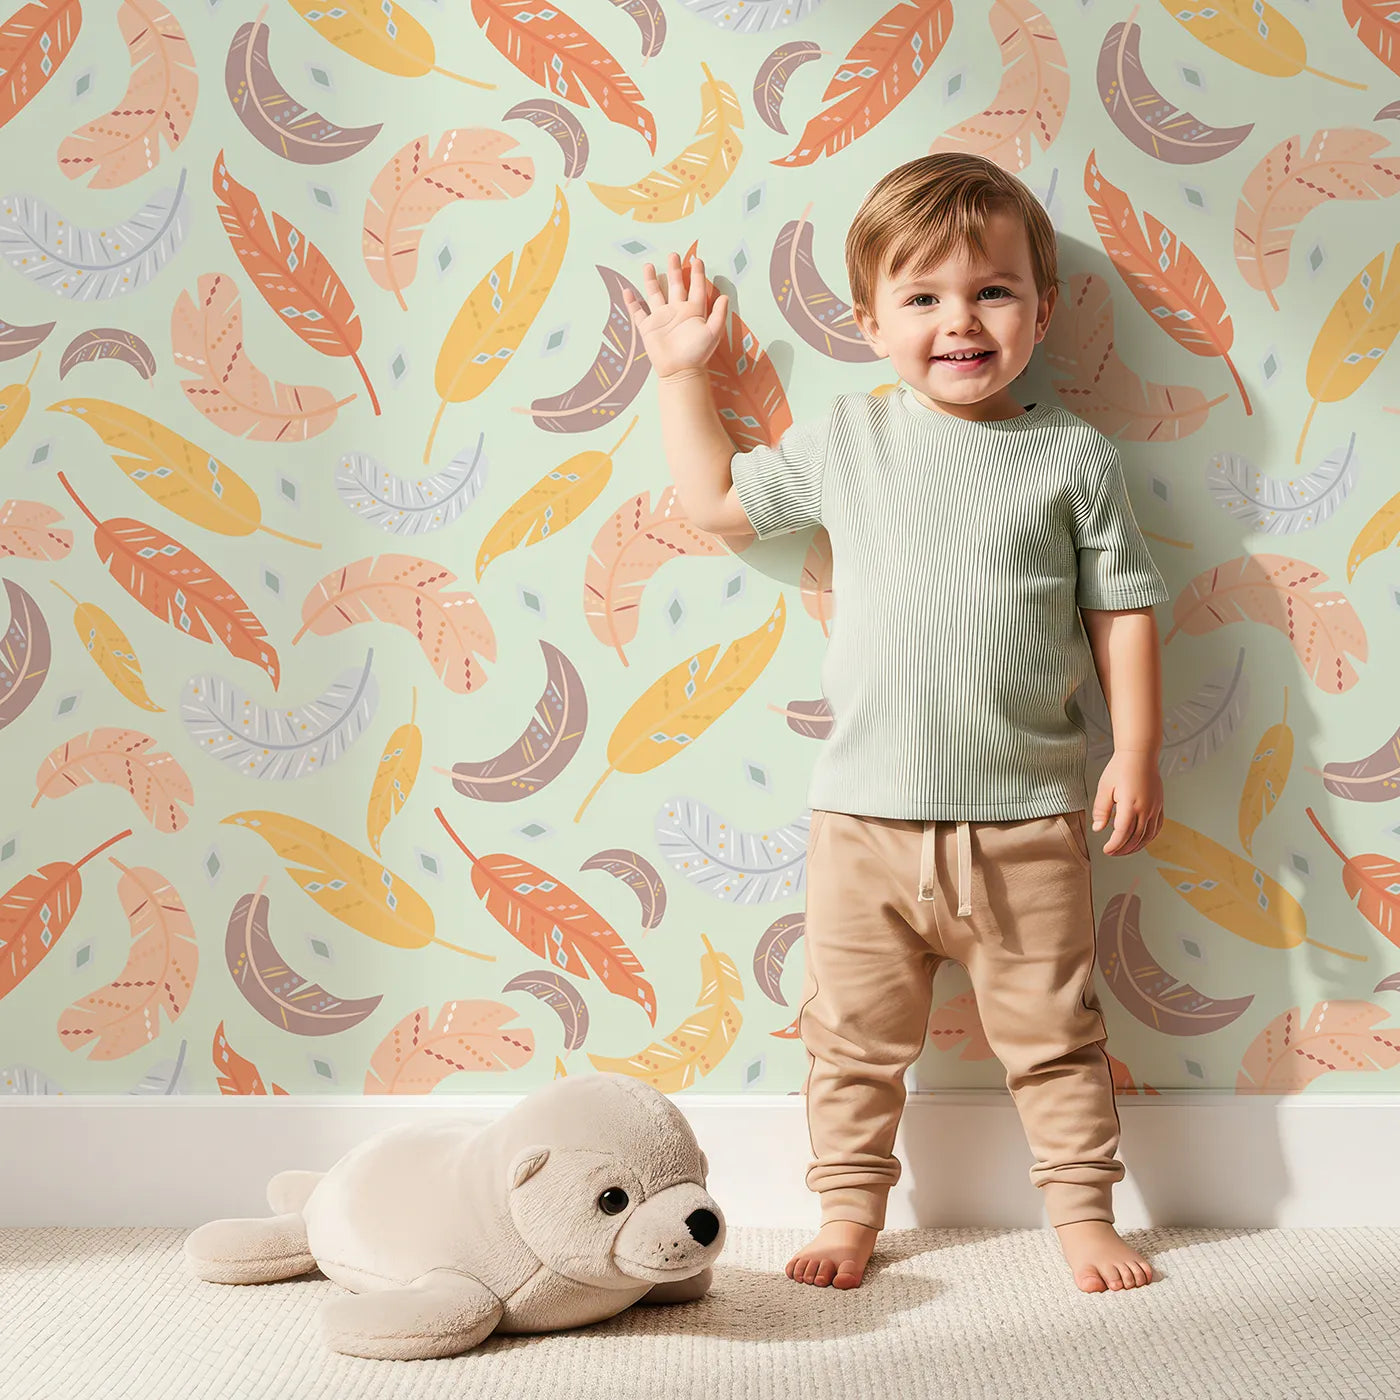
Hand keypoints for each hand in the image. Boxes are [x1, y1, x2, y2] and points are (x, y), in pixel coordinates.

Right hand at [622, 252, 728, 381]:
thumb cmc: (698, 354)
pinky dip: (632, 303)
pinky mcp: (648, 328)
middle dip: (673, 270)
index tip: (698, 260)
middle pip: (674, 285)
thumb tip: (724, 295)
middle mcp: (676, 311)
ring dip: (651, 280)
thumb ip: (718, 314)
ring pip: (654, 294)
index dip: (697, 274)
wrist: (680, 372)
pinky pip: (638, 313)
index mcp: (693, 311)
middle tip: (673, 255)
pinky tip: (627, 291)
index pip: (695, 287)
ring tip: (648, 265)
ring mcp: (661, 318)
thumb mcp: (713, 333)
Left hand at [1091, 749, 1163, 855]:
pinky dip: (1149, 837)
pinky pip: (1157, 827)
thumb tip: (1098, 829)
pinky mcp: (1159, 805)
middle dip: (1123, 849)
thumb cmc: (1120, 768)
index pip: (1122, 833)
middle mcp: (1146, 809)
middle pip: (1136, 837)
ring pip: (1148, 835)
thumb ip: (1101, 810)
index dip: (1114, 845)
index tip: (1106, 850)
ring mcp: (1155, 808)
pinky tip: (1141, 841)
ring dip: (1136, 846)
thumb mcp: (1104, 788)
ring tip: (1124, 850)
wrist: (1139, 755)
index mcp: (1130, 804)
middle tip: (1112, 852)